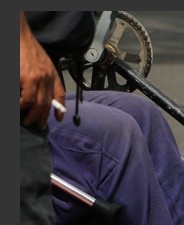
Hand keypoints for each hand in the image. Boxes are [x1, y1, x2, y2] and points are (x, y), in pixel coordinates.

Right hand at [19, 12, 65, 128]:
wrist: (20, 36)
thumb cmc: (28, 49)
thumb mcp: (42, 63)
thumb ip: (45, 77)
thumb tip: (42, 92)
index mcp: (53, 74)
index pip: (60, 94)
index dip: (60, 108)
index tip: (59, 118)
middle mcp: (48, 78)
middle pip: (48, 103)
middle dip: (44, 117)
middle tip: (39, 126)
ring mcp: (38, 79)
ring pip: (38, 104)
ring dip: (33, 115)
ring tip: (28, 122)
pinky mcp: (28, 78)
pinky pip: (27, 98)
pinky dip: (23, 106)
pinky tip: (20, 108)